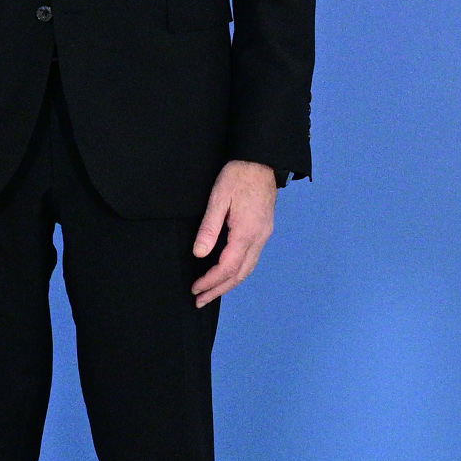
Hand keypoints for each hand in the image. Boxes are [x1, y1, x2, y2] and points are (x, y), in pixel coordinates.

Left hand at [190, 160, 277, 305]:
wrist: (262, 160)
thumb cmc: (238, 175)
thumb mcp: (218, 199)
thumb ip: (209, 228)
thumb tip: (199, 254)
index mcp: (246, 232)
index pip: (227, 267)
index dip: (210, 281)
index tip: (195, 288)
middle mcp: (259, 238)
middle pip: (239, 274)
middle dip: (219, 289)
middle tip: (200, 300)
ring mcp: (264, 235)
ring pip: (248, 269)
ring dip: (229, 283)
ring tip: (212, 292)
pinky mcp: (264, 230)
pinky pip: (252, 259)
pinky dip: (238, 272)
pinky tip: (228, 273)